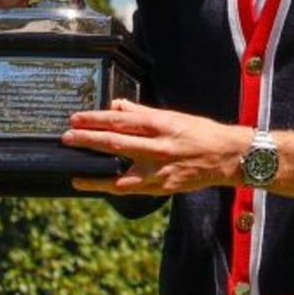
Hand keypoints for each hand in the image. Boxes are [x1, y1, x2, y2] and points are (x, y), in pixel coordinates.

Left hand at [63, 99, 248, 195]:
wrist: (227, 156)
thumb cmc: (200, 133)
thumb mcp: (174, 116)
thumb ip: (143, 112)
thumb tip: (117, 106)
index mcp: (162, 124)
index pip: (121, 119)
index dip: (96, 118)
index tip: (76, 118)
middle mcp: (158, 146)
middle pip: (115, 142)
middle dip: (87, 139)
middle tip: (66, 136)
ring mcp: (159, 169)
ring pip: (118, 170)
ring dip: (93, 168)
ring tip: (73, 166)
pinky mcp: (161, 186)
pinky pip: (128, 188)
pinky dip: (107, 186)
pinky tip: (92, 184)